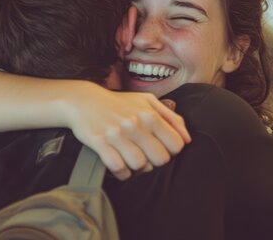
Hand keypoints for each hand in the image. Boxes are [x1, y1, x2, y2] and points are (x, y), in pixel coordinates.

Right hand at [62, 82, 189, 179]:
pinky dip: (122, 172)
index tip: (161, 147)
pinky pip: (118, 168)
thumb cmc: (120, 103)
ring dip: (138, 168)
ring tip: (133, 160)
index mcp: (150, 114)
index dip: (171, 150)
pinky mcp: (100, 143)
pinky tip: (121, 165)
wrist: (84, 101)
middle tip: (147, 155)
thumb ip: (171, 118)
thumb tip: (188, 139)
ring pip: (140, 166)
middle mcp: (135, 124)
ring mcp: (117, 134)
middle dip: (156, 161)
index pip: (176, 145)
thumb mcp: (148, 101)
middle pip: (161, 159)